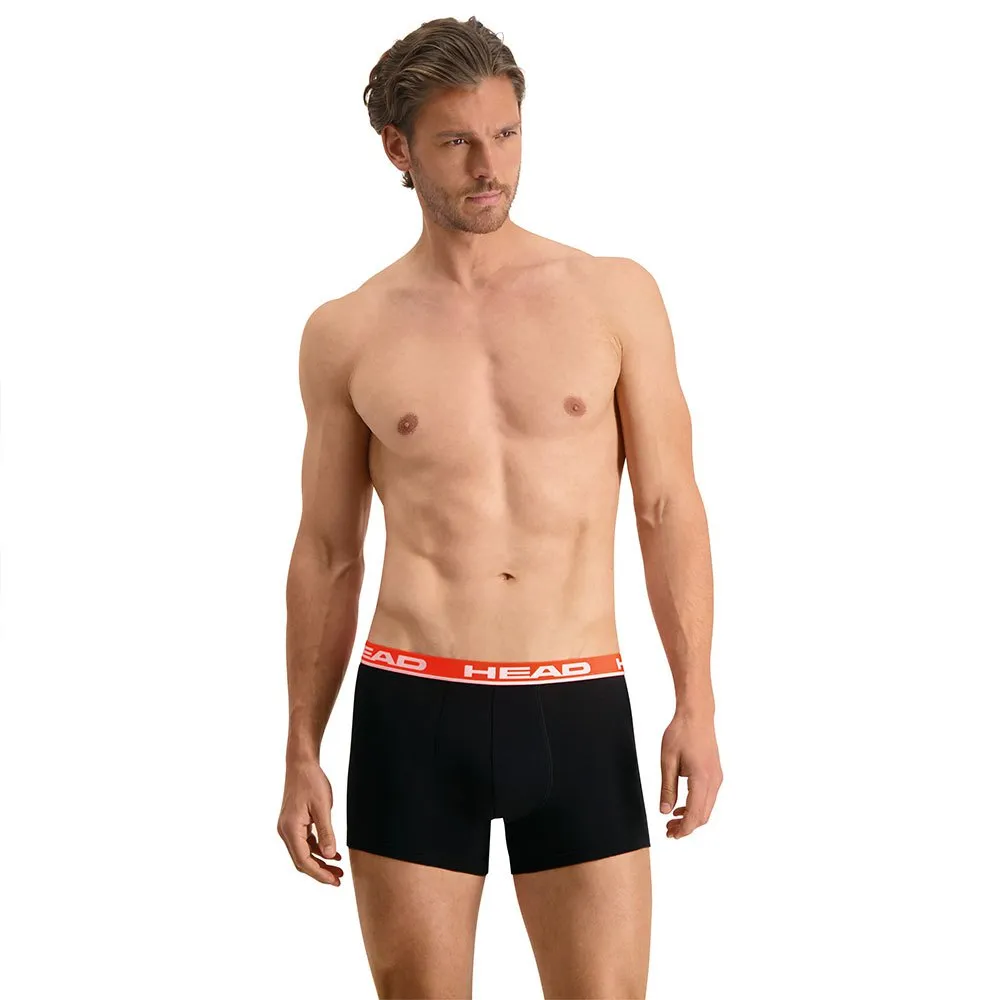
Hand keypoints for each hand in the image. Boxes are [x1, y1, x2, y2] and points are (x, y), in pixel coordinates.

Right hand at [277, 758, 343, 885]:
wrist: (301, 764)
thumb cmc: (312, 782)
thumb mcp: (323, 807)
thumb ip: (326, 833)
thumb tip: (330, 856)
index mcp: (290, 829)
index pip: (303, 860)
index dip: (319, 874)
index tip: (335, 881)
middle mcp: (286, 831)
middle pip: (302, 860)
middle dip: (320, 871)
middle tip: (339, 879)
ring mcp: (288, 828)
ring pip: (303, 853)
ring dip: (320, 862)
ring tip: (339, 869)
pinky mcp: (294, 823)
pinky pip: (305, 843)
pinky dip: (318, 849)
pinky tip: (333, 853)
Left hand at [659, 711, 721, 838]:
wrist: (696, 715)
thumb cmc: (681, 733)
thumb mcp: (667, 761)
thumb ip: (667, 788)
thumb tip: (665, 811)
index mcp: (702, 779)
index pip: (695, 815)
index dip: (684, 829)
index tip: (671, 835)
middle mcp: (714, 781)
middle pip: (703, 816)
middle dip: (687, 827)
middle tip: (668, 831)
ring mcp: (717, 778)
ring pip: (707, 808)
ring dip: (691, 818)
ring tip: (672, 821)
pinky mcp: (715, 774)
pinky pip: (708, 798)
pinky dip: (696, 807)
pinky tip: (681, 806)